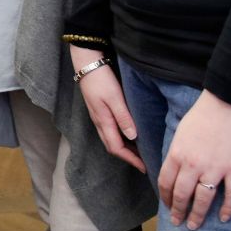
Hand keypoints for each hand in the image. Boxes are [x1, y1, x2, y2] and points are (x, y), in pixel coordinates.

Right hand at [71, 48, 144, 173]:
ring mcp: (98, 116)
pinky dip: (120, 137)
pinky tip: (129, 133)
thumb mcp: (114, 97)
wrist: (86, 63)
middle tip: (143, 162)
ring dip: (124, 148)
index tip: (144, 167)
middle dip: (128, 157)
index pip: (116, 148)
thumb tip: (132, 137)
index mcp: (103, 121)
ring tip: (139, 151)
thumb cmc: (101, 79)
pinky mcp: (99, 110)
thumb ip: (123, 117)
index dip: (130, 159)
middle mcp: (99, 122)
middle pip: (112, 146)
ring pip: (110, 139)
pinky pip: (110, 131)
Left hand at [157, 90, 230, 228]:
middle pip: (182, 195)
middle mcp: (193, 165)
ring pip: (203, 199)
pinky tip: (224, 218)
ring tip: (193, 225)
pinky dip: (228, 208)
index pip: (166, 183)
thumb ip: (177, 153)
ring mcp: (214, 168)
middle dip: (178, 211)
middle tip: (177, 223)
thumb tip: (175, 170)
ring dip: (197, 215)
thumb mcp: (180, 133)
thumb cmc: (202, 115)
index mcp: (177, 155)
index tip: (166, 206)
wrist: (227, 104)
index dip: (165, 197)